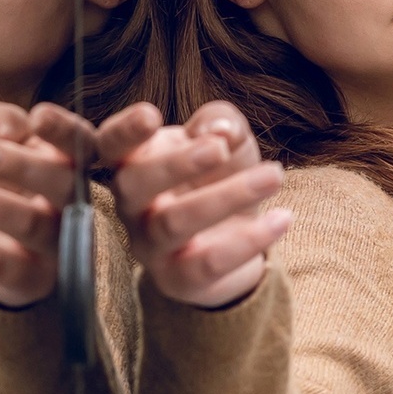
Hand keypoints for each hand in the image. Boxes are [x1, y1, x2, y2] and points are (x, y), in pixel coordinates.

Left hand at [0, 102, 82, 306]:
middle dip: (17, 164)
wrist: (9, 254)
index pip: (82, 144)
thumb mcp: (2, 140)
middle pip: (63, 183)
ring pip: (27, 222)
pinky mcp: (31, 278)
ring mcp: (56, 245)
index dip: (65, 130)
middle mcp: (74, 204)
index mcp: (71, 163)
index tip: (37, 116)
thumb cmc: (7, 181)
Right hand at [101, 100, 290, 307]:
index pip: (110, 145)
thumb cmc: (219, 175)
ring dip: (226, 197)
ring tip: (273, 175)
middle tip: (219, 149)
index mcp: (134, 163)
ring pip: (173, 223)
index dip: (123, 131)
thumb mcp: (225, 138)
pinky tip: (282, 218)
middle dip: (175, 164)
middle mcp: (132, 206)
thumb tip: (218, 131)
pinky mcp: (179, 279)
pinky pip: (207, 263)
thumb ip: (221, 121)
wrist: (237, 236)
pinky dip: (248, 240)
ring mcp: (150, 246)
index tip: (152, 114)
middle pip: (132, 184)